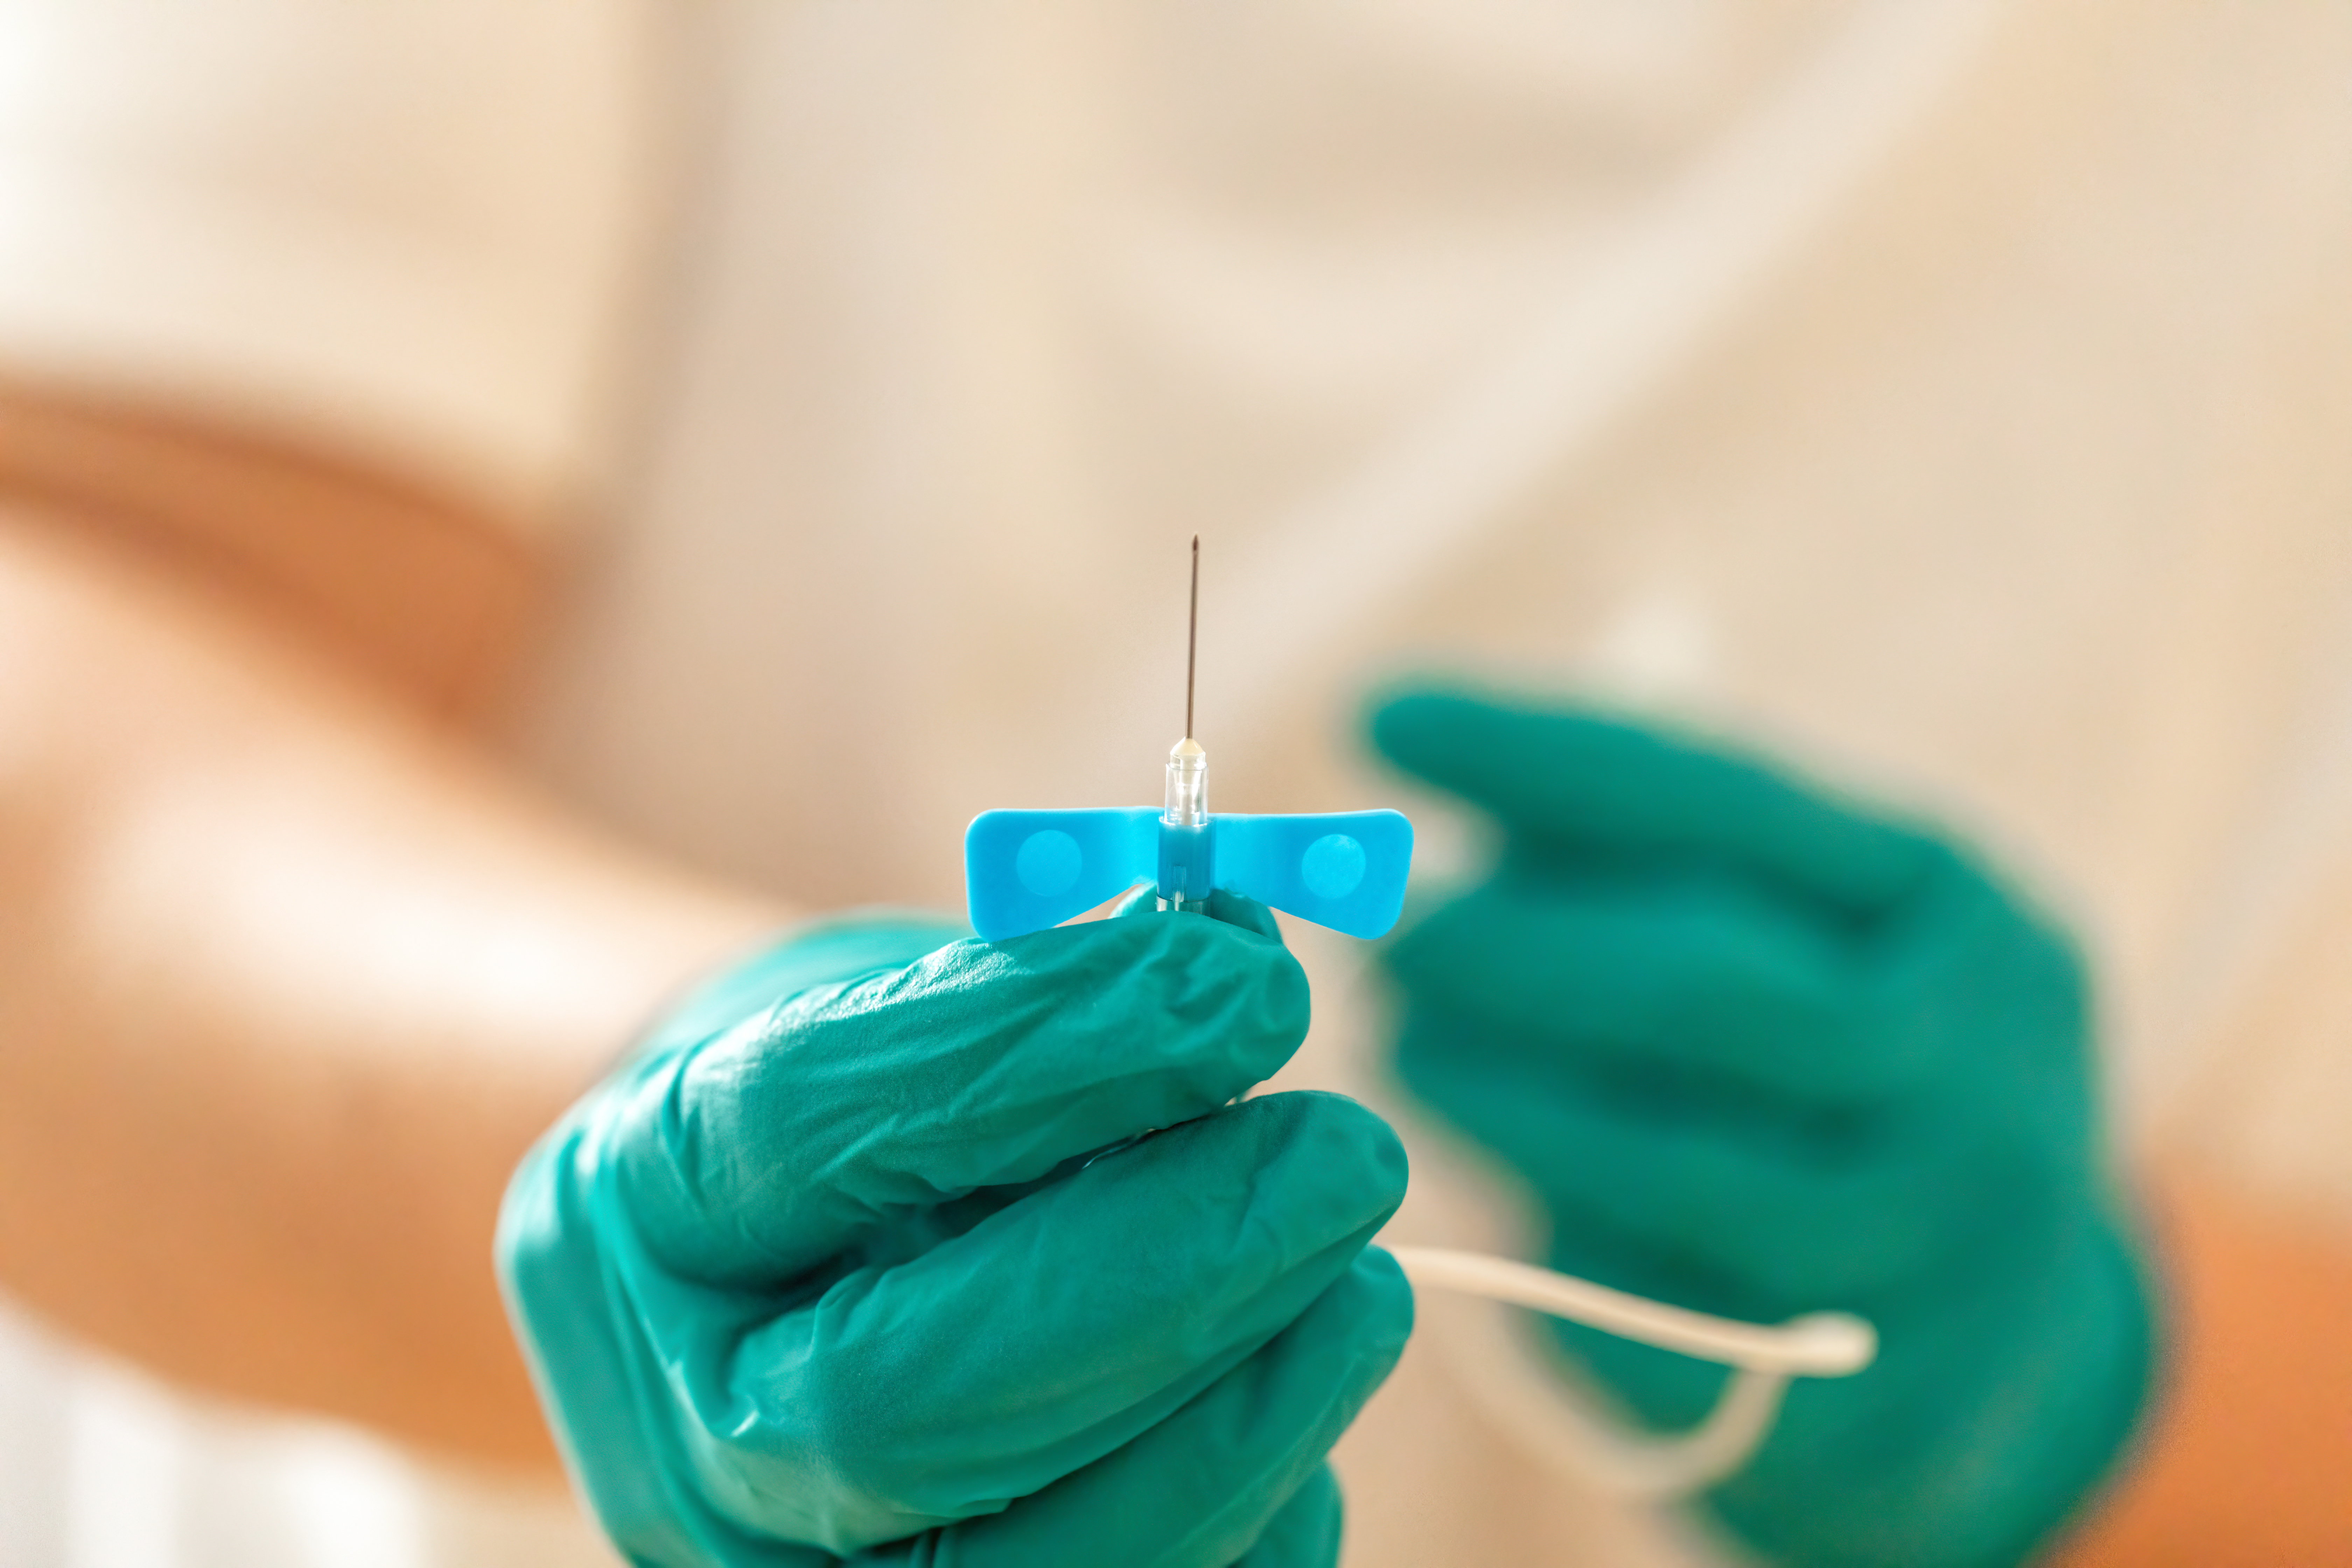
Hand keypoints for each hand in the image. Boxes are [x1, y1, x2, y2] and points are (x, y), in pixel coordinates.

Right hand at [499, 901, 1411, 1566]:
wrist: (763, 1268)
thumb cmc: (847, 1106)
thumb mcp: (894, 1003)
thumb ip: (1039, 993)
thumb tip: (1236, 965)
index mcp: (633, 1206)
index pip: (813, 1125)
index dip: (1042, 1052)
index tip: (1245, 989)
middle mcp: (680, 1427)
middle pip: (896, 1404)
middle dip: (1161, 1274)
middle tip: (1345, 1156)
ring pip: (1030, 1562)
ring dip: (1239, 1415)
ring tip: (1363, 1284)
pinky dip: (1252, 1509)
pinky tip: (1295, 1388)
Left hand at [1371, 687, 2151, 1567]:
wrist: (2001, 1323)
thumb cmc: (1839, 1053)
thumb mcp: (1800, 922)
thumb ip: (1632, 844)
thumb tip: (1411, 757)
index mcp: (1962, 905)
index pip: (1733, 797)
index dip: (1542, 751)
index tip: (1381, 712)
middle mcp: (1981, 1068)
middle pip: (1706, 987)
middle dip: (1510, 949)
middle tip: (1380, 927)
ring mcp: (1934, 1243)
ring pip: (1678, 1164)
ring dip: (1497, 1093)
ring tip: (1394, 1038)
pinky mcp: (1858, 1390)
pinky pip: (1663, 1304)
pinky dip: (1548, 1227)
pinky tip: (1472, 1170)